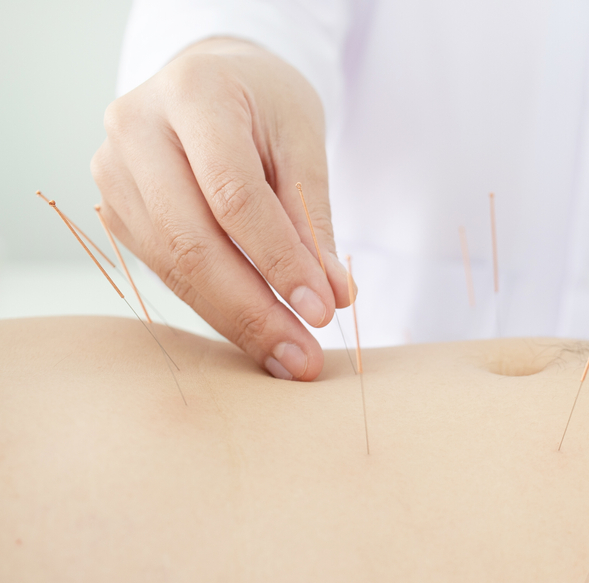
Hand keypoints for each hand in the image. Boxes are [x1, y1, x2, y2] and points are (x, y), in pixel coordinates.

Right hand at [91, 37, 352, 380]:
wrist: (215, 78)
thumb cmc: (267, 104)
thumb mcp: (303, 141)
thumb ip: (313, 218)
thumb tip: (335, 297)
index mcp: (192, 94)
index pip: (234, 195)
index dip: (278, 260)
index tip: (322, 311)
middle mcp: (136, 130)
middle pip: (191, 240)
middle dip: (253, 310)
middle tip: (303, 357)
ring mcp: (114, 171)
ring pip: (172, 266)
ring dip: (234, 320)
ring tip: (287, 357)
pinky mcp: (115, 209)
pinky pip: (165, 271)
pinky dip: (214, 307)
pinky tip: (255, 332)